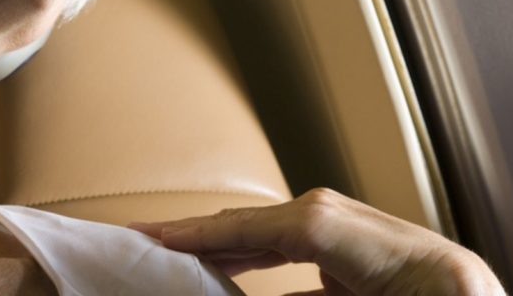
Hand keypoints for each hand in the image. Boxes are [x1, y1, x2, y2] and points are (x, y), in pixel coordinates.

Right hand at [128, 188, 504, 295]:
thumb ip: (287, 290)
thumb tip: (231, 282)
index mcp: (355, 237)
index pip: (264, 227)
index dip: (207, 231)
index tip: (158, 235)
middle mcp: (354, 226)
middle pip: (264, 223)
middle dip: (208, 233)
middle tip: (150, 238)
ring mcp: (357, 238)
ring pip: (277, 236)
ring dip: (230, 246)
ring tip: (183, 251)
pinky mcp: (361, 259)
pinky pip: (298, 256)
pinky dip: (263, 262)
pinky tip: (235, 275)